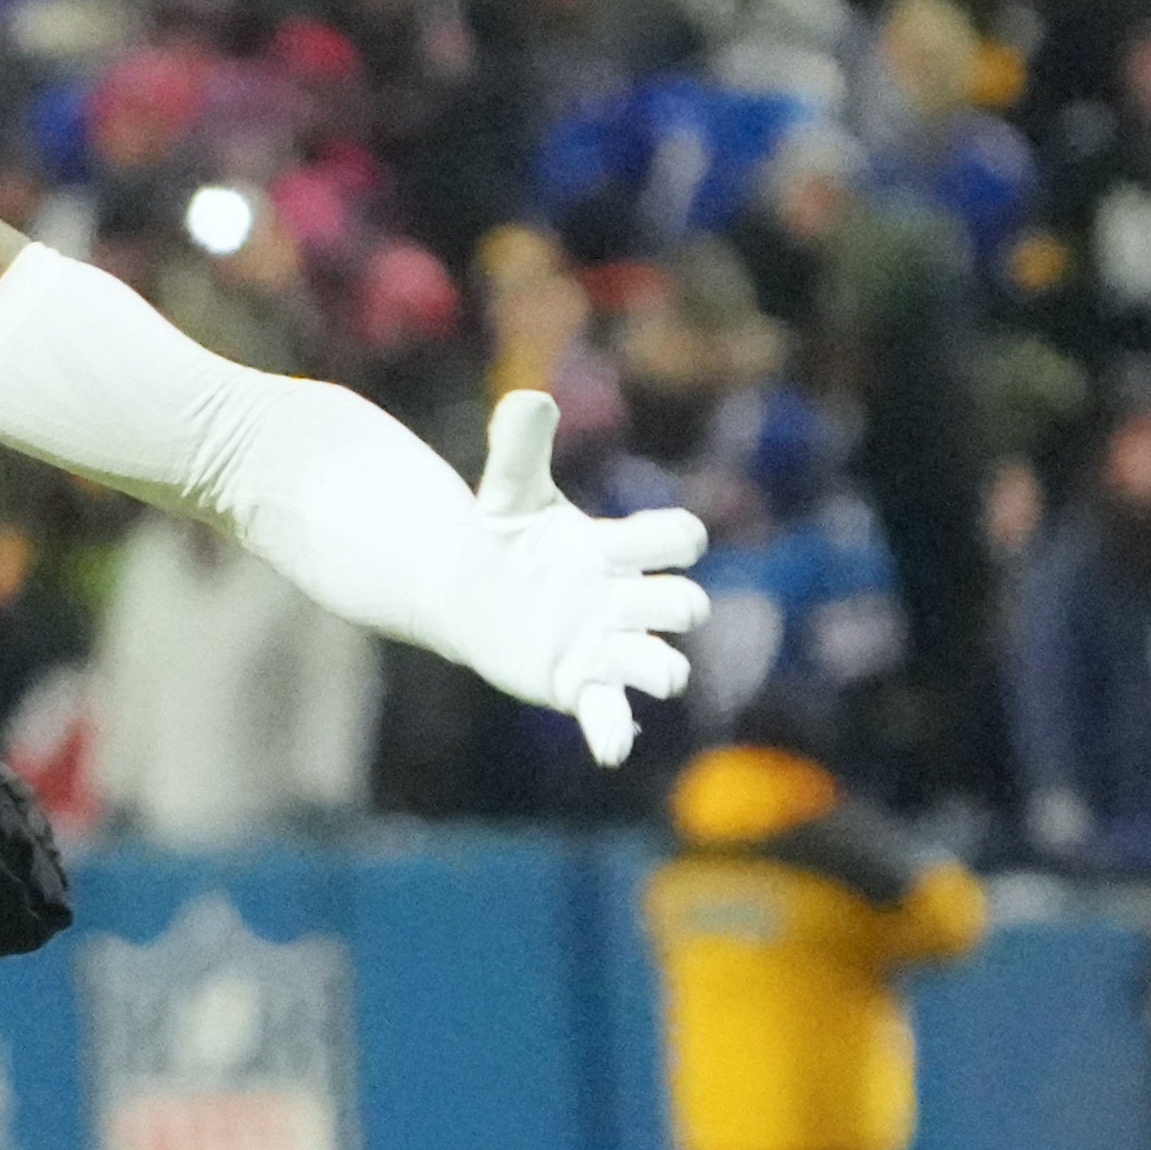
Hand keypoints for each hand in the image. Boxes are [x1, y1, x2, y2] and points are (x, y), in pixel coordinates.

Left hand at [465, 392, 707, 767]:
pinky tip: (608, 752)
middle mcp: (625, 599)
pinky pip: (610, 712)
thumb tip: (529, 397)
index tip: (648, 541)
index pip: (675, 539)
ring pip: (661, 662)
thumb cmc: (504, 539)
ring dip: (661, 666)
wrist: (468, 591)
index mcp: (618, 548)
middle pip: (682, 603)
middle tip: (629, 600)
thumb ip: (519, 447)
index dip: (670, 538)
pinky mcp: (578, 685)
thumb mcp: (507, 493)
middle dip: (673, 603)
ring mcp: (607, 646)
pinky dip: (613, 730)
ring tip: (658, 673)